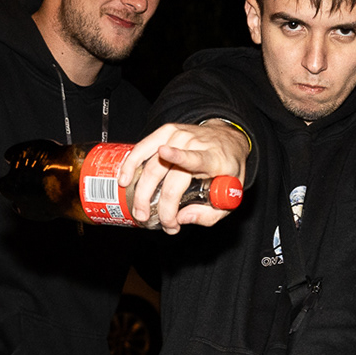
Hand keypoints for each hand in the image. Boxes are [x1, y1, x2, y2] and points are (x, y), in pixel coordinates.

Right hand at [118, 120, 248, 232]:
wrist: (228, 139)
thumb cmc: (228, 170)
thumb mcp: (231, 196)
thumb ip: (210, 214)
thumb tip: (182, 218)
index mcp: (212, 159)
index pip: (195, 157)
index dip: (179, 156)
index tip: (164, 152)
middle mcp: (194, 144)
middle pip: (168, 175)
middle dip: (161, 204)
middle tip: (158, 223)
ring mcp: (178, 136)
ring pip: (152, 165)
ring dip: (142, 191)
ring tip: (139, 211)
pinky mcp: (166, 131)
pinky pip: (143, 148)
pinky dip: (131, 164)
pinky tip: (124, 179)